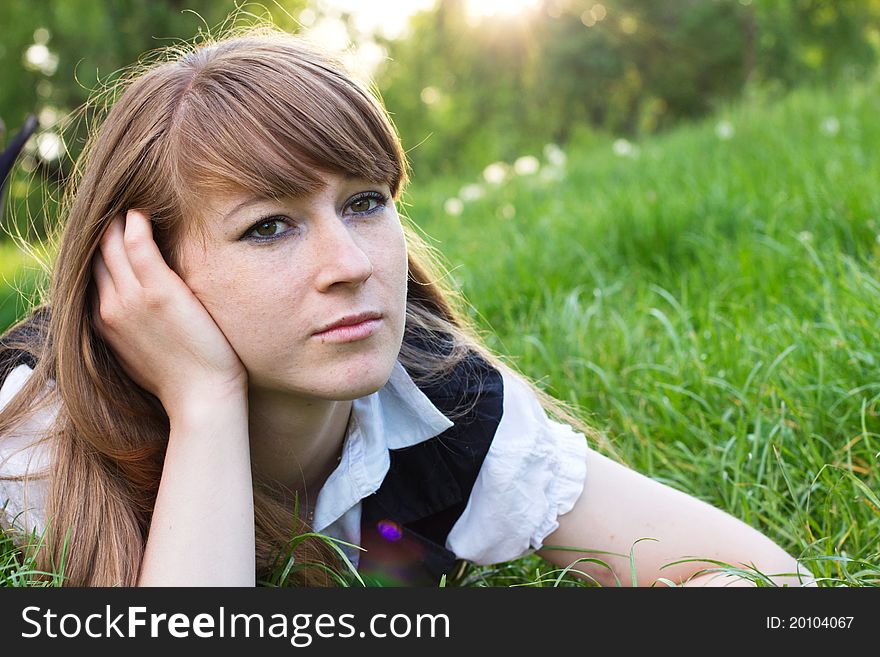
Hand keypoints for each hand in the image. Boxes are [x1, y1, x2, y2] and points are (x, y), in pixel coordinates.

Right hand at [91, 210, 247, 415]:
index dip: (100, 250)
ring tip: (131, 203)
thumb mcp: (143, 353)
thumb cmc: (182, 379)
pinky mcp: (159, 292)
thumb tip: (139, 315)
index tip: (110, 231)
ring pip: (112, 246)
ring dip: (117, 221)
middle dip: (104, 230)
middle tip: (118, 207)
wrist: (201, 399)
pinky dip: (136, 224)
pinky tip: (142, 212)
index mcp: (105, 323)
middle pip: (97, 255)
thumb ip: (133, 328)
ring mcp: (132, 299)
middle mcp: (110, 308)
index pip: (93, 274)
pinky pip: (138, 246)